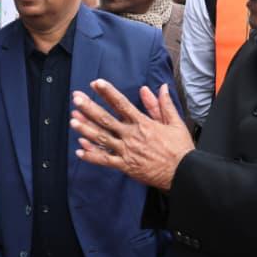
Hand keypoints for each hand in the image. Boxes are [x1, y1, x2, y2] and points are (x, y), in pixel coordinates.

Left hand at [70, 81, 194, 191]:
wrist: (183, 173)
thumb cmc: (179, 148)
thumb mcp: (175, 123)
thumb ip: (163, 105)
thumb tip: (159, 87)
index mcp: (143, 123)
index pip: (122, 104)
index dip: (108, 92)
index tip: (96, 83)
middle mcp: (132, 136)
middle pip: (106, 119)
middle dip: (90, 108)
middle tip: (76, 98)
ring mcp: (127, 151)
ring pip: (102, 138)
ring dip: (86, 129)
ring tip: (72, 120)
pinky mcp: (125, 166)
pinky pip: (105, 160)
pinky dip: (92, 156)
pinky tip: (79, 150)